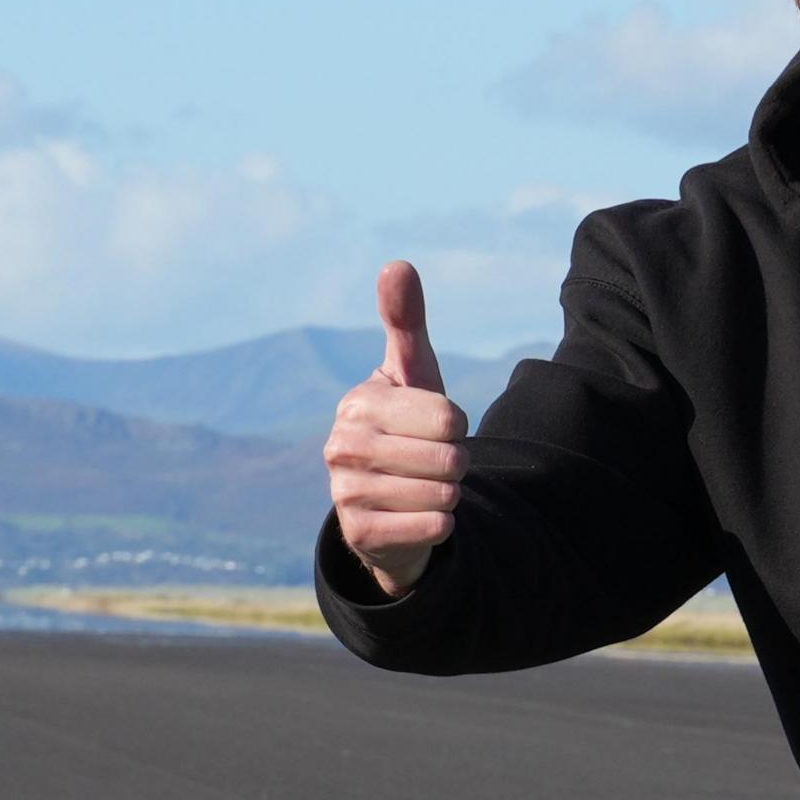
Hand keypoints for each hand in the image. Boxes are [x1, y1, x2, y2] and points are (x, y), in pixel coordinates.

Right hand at [323, 261, 465, 595]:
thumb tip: (396, 264)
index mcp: (358, 403)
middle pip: (449, 457)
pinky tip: (418, 517)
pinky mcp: (359, 535)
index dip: (457, 426)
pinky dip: (441, 525)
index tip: (436, 429)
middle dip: (455, 464)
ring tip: (423, 488)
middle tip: (431, 464)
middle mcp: (342, 446)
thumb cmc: (408, 427)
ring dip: (449, 496)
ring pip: (443, 495)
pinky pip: (434, 528)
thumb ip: (406, 321)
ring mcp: (344, 493)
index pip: (447, 416)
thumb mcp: (414, 373)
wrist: (389, 505)